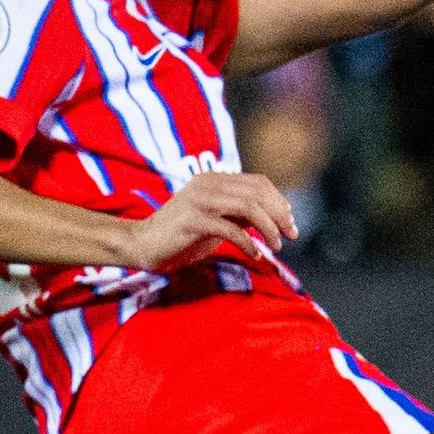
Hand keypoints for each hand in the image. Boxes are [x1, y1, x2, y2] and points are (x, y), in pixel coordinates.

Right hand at [115, 172, 297, 271]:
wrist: (142, 244)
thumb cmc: (182, 236)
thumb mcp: (219, 220)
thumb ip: (241, 214)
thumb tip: (274, 217)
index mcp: (214, 179)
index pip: (259, 183)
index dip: (280, 202)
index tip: (290, 223)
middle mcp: (207, 184)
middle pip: (258, 193)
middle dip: (280, 216)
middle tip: (291, 236)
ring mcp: (199, 200)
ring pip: (248, 207)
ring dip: (268, 228)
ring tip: (276, 246)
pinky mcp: (191, 220)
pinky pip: (230, 229)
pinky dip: (248, 243)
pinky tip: (254, 254)